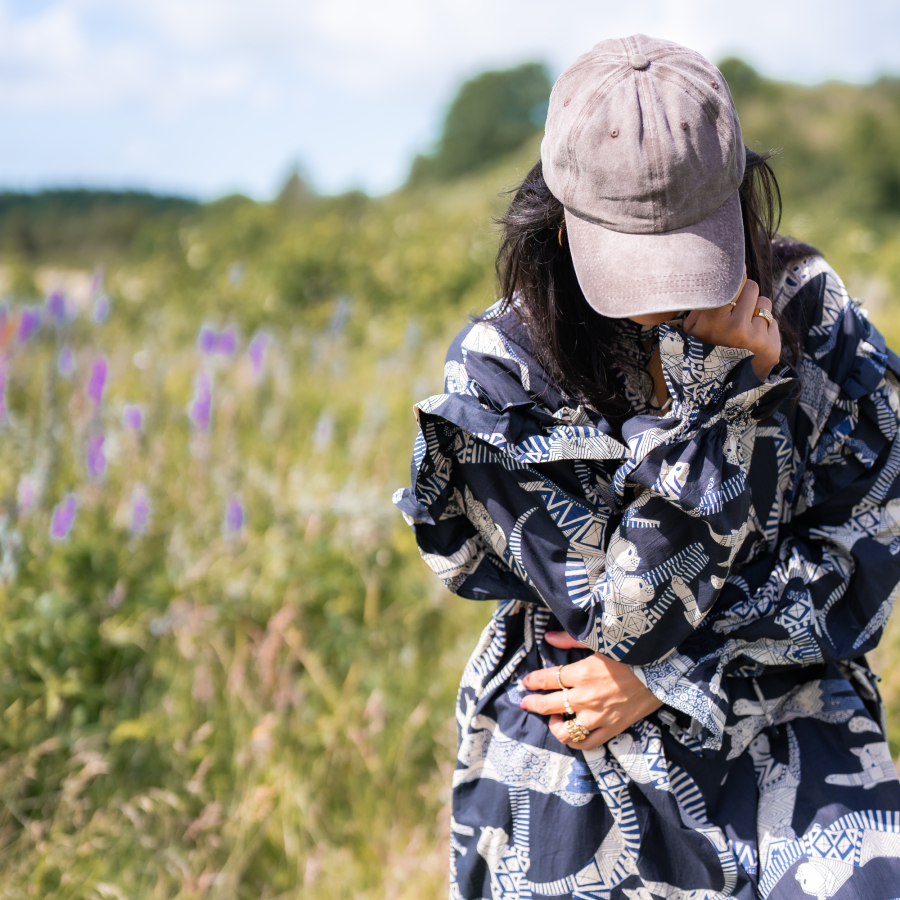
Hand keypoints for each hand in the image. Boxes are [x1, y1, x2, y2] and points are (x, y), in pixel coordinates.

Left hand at [519, 631, 662, 749]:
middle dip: (533, 704)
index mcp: (581, 673)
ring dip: (555, 726)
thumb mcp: (600, 642)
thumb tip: (548, 637)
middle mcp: (585, 696)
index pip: (547, 678)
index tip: (525, 682)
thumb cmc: (631, 654)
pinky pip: (588, 744)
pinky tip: (573, 734)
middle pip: (548, 704)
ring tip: (555, 719)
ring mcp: (598, 716)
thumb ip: (571, 640)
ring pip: (564, 731)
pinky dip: (576, 742)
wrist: (662, 672)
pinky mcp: (612, 728)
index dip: (532, 681)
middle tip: (526, 703)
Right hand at [683, 273, 780, 381]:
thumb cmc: (700, 349)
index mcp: (715, 319)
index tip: (730, 277)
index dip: (734, 276)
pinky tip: (751, 341)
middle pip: (752, 286)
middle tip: (733, 309)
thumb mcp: (691, 327)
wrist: (714, 389)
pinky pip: (773, 321)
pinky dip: (764, 327)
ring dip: (755, 310)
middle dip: (744, 294)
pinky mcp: (772, 348)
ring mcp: (757, 338)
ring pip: (765, 303)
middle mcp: (737, 328)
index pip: (735, 280)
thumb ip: (704, 301)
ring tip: (742, 327)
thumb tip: (718, 271)